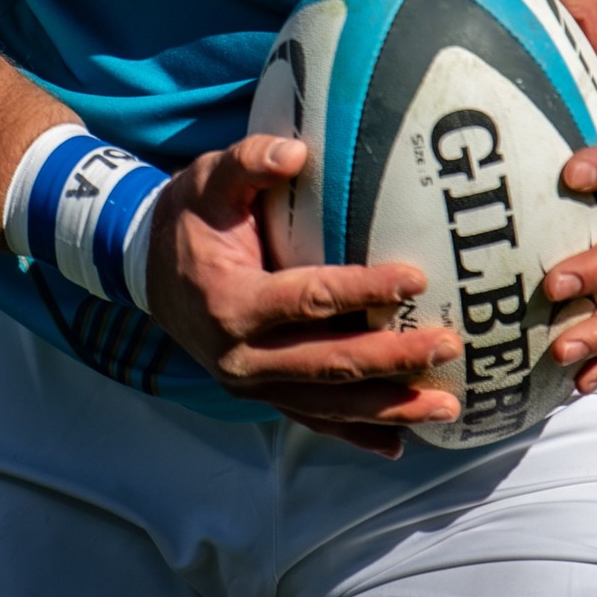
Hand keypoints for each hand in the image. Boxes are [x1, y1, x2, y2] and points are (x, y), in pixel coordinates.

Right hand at [144, 133, 461, 456]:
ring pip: (329, 404)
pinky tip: (399, 445)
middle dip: (393, 358)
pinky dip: (356, 435)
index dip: (363, 290)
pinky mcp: (261, 396)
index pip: (309, 300)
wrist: (148, 270)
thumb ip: (249, 162)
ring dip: (390, 408)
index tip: (415, 278)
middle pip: (329, 362)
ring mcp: (252, 385)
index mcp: (232, 303)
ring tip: (446, 404)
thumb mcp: (209, 180)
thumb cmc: (190, 218)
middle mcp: (241, 357)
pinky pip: (313, 420)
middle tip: (448, 343)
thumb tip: (297, 151)